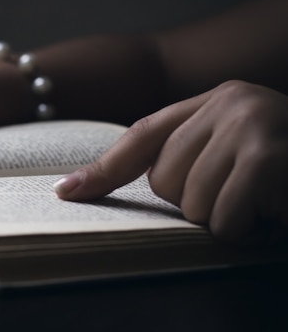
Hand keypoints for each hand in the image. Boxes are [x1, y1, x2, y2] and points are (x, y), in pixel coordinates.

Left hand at [54, 80, 287, 244]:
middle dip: (201, 204)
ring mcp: (253, 124)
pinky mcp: (269, 157)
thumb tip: (103, 187)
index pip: (143, 137)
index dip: (104, 170)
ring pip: (193, 206)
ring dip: (231, 222)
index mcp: (218, 98)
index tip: (66, 194)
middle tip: (248, 196)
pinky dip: (252, 232)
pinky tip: (279, 214)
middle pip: (165, 180)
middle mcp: (232, 101)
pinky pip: (225, 221)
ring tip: (269, 204)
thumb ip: (194, 157)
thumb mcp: (243, 153)